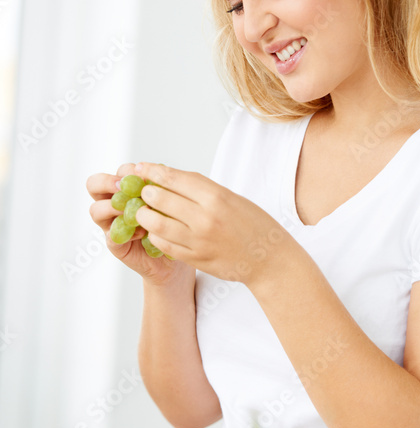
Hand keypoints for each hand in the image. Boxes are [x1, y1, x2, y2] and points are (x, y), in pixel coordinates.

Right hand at [86, 163, 193, 286]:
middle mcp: (114, 204)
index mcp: (127, 190)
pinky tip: (142, 233)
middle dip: (106, 182)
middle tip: (123, 187)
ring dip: (113, 207)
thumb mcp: (169, 203)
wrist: (176, 257)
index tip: (142, 175)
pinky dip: (126, 232)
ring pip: (96, 210)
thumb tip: (158, 174)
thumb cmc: (173, 225)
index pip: (116, 173)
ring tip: (134, 210)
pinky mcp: (116, 244)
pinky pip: (111, 236)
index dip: (125, 171)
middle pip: (94, 185)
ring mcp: (112, 224)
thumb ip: (160, 189)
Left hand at [132, 162, 292, 286]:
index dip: (153, 172)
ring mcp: (199, 241)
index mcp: (217, 198)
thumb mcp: (232, 198)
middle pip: (160, 199)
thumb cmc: (254, 225)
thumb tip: (170, 177)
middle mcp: (206, 218)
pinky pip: (165, 245)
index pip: (175, 179)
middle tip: (143, 191)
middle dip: (146, 193)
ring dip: (144, 215)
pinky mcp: (196, 259)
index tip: (141, 168)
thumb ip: (202, 189)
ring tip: (144, 212)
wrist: (269, 259)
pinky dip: (155, 236)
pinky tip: (156, 230)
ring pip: (157, 224)